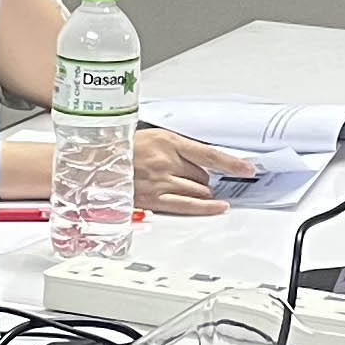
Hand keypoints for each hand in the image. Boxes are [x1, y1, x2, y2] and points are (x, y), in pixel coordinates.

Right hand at [133, 129, 256, 214]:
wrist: (96, 163)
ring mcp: (160, 182)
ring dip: (200, 190)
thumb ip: (178, 146)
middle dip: (203, 177)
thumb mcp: (153, 137)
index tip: (248, 167)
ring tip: (185, 185)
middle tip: (189, 175)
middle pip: (204, 175)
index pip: (209, 153)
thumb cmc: (122, 149)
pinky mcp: (154, 199)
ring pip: (198, 190)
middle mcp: (166, 162)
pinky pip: (187, 206)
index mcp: (167, 141)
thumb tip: (202, 157)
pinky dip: (206, 208)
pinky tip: (218, 207)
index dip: (231, 162)